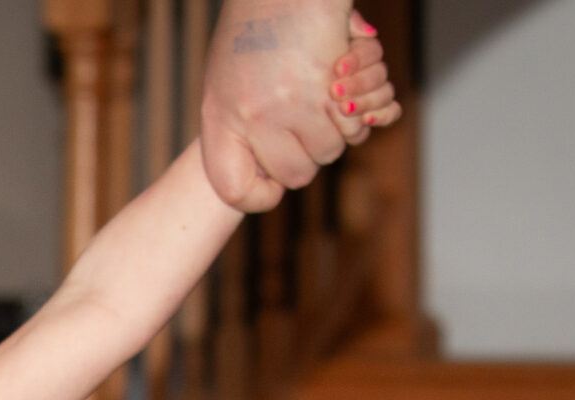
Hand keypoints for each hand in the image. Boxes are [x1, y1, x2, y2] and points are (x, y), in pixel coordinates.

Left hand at [202, 4, 401, 213]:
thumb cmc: (256, 29)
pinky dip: (355, 112)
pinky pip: (351, 128)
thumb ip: (236, 126)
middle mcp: (250, 116)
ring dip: (334, 131)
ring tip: (323, 99)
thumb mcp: (227, 79)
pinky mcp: (325, 91)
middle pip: (294, 176)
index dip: (257, 195)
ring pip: (328, 152)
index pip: (232, 189)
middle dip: (306, 157)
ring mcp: (289, 105)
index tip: (271, 184)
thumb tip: (266, 180)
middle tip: (306, 128)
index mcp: (219, 115)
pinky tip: (340, 86)